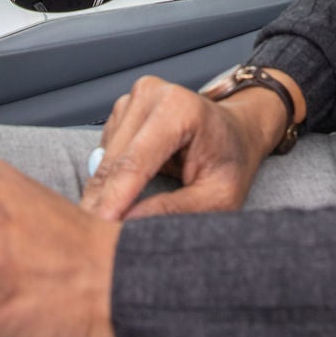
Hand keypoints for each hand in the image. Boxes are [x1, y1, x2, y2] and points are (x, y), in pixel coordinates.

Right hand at [79, 73, 290, 221]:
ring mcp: (134, 98)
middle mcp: (152, 94)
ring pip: (103, 160)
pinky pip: (105, 154)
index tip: (98, 231)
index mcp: (179, 108)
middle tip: (100, 242)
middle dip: (102, 204)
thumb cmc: (231, 161)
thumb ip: (175, 210)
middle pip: (113, 162)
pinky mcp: (123, 109)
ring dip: (105, 194)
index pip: (135, 162)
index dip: (113, 199)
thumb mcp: (219, 196)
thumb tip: (128, 224)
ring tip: (117, 221)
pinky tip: (128, 191)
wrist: (237, 131)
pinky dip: (110, 179)